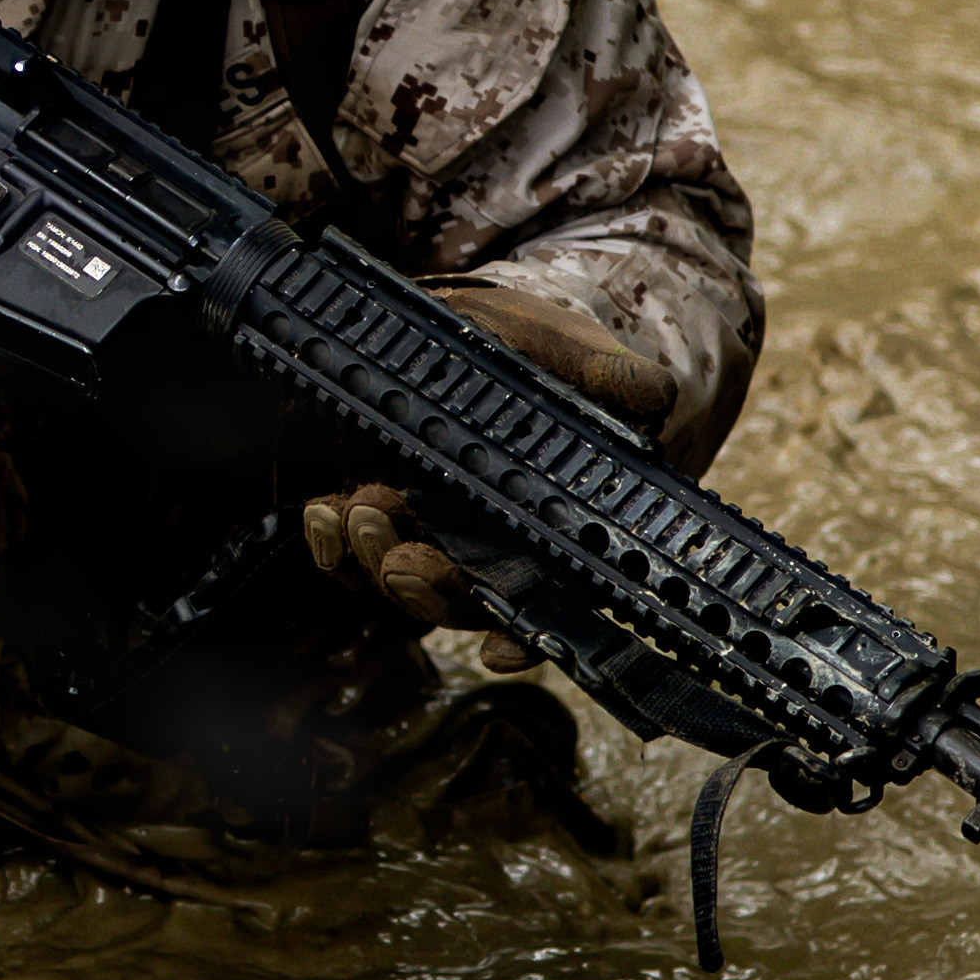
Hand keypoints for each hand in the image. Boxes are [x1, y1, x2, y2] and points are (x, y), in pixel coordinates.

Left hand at [303, 264, 661, 640]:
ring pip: (397, 582)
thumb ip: (615, 379)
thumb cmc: (543, 354)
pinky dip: (332, 542)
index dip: (524, 639)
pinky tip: (323, 512)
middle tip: (403, 560)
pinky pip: (348, 552)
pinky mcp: (378, 509)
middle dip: (426, 590)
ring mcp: (428, 535)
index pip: (547, 607)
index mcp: (550, 534)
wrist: (480, 329)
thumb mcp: (582, 359)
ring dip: (372, 563)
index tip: (500, 650)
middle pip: (457, 603)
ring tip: (358, 515)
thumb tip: (655, 392)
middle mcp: (489, 551)